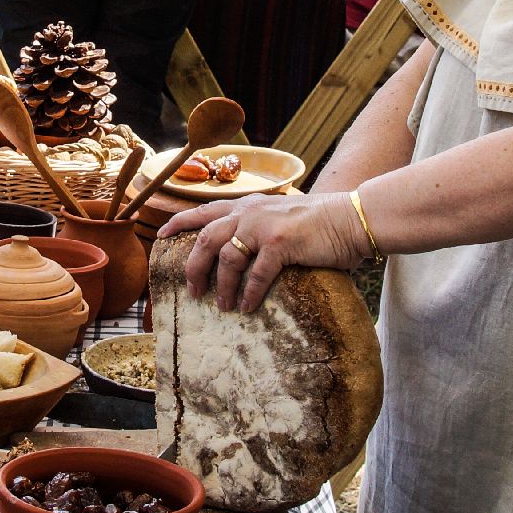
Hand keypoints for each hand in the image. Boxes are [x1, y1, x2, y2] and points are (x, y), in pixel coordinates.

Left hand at [157, 189, 368, 312]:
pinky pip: (255, 274)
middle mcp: (250, 212)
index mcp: (248, 206)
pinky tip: (248, 307)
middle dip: (193, 267)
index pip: (204, 211)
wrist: (351, 218)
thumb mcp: (281, 216)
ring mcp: (264, 226)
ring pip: (226, 258)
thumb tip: (243, 251)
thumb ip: (260, 227)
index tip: (161, 236)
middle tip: (192, 291)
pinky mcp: (281, 243)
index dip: (180, 223)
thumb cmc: (321, 222)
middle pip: (206, 239)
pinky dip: (249, 293)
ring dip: (222, 286)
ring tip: (223, 306)